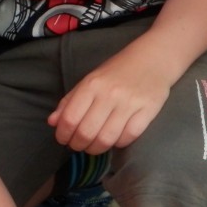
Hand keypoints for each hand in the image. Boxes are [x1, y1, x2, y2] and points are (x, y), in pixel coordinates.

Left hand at [47, 47, 168, 153]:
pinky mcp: (148, 111)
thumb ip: (70, 101)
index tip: (64, 139)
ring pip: (106, 139)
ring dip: (96, 148)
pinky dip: (118, 143)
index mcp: (91, 85)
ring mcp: (129, 103)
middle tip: (79, 145)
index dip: (63, 135)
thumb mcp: (90, 80)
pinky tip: (115, 138)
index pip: (69, 119)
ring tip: (94, 145)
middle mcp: (109, 94)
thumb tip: (53, 122)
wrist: (154, 58)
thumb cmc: (118, 70)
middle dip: (78, 145)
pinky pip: (128, 138)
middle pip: (86, 133)